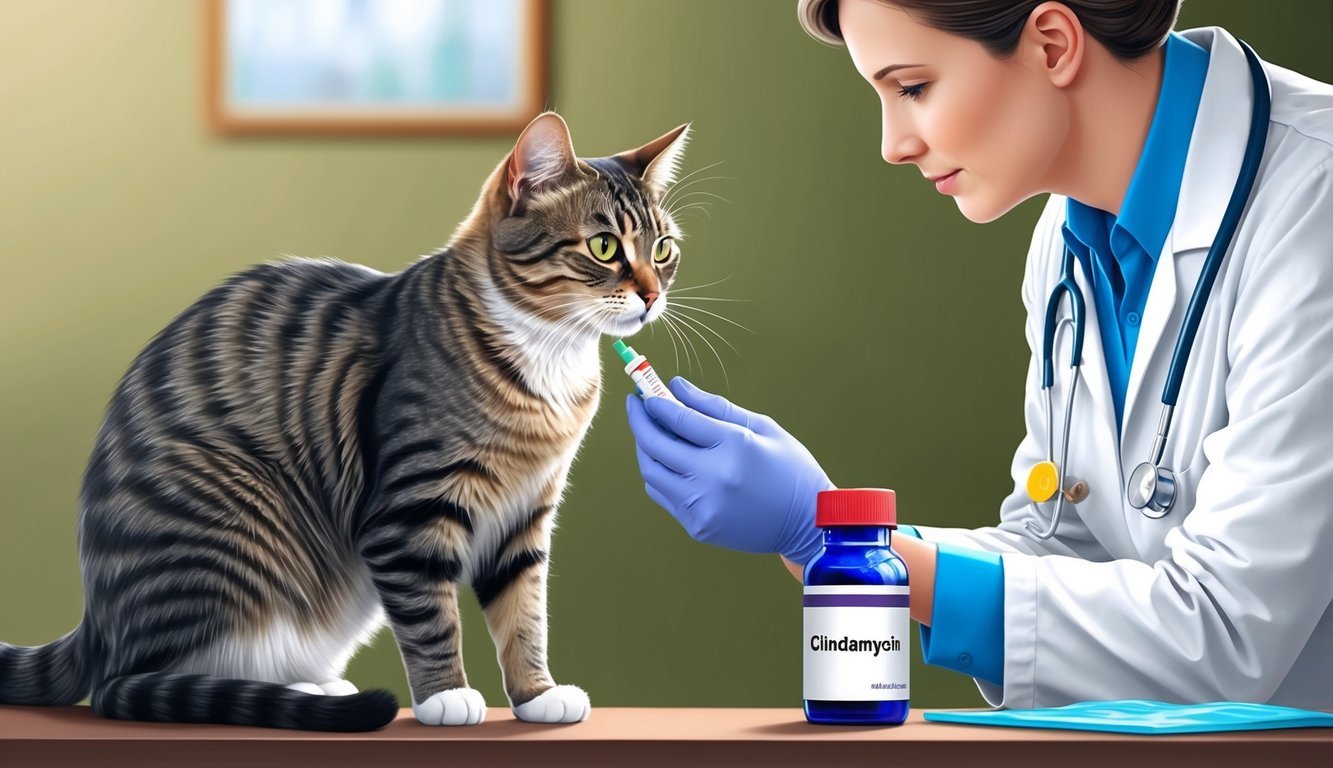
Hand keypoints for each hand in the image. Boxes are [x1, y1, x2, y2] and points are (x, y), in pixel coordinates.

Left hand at [625, 377, 832, 563]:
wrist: (808, 523)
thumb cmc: (789, 469)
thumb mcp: (762, 427)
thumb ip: (714, 406)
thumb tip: (675, 386)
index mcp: (734, 446)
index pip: (678, 418)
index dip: (655, 402)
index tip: (645, 391)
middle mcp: (713, 477)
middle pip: (655, 445)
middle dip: (639, 420)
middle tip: (635, 405)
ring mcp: (702, 506)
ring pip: (651, 472)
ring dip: (644, 449)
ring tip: (650, 432)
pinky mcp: (698, 527)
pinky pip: (662, 495)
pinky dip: (659, 474)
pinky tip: (667, 461)